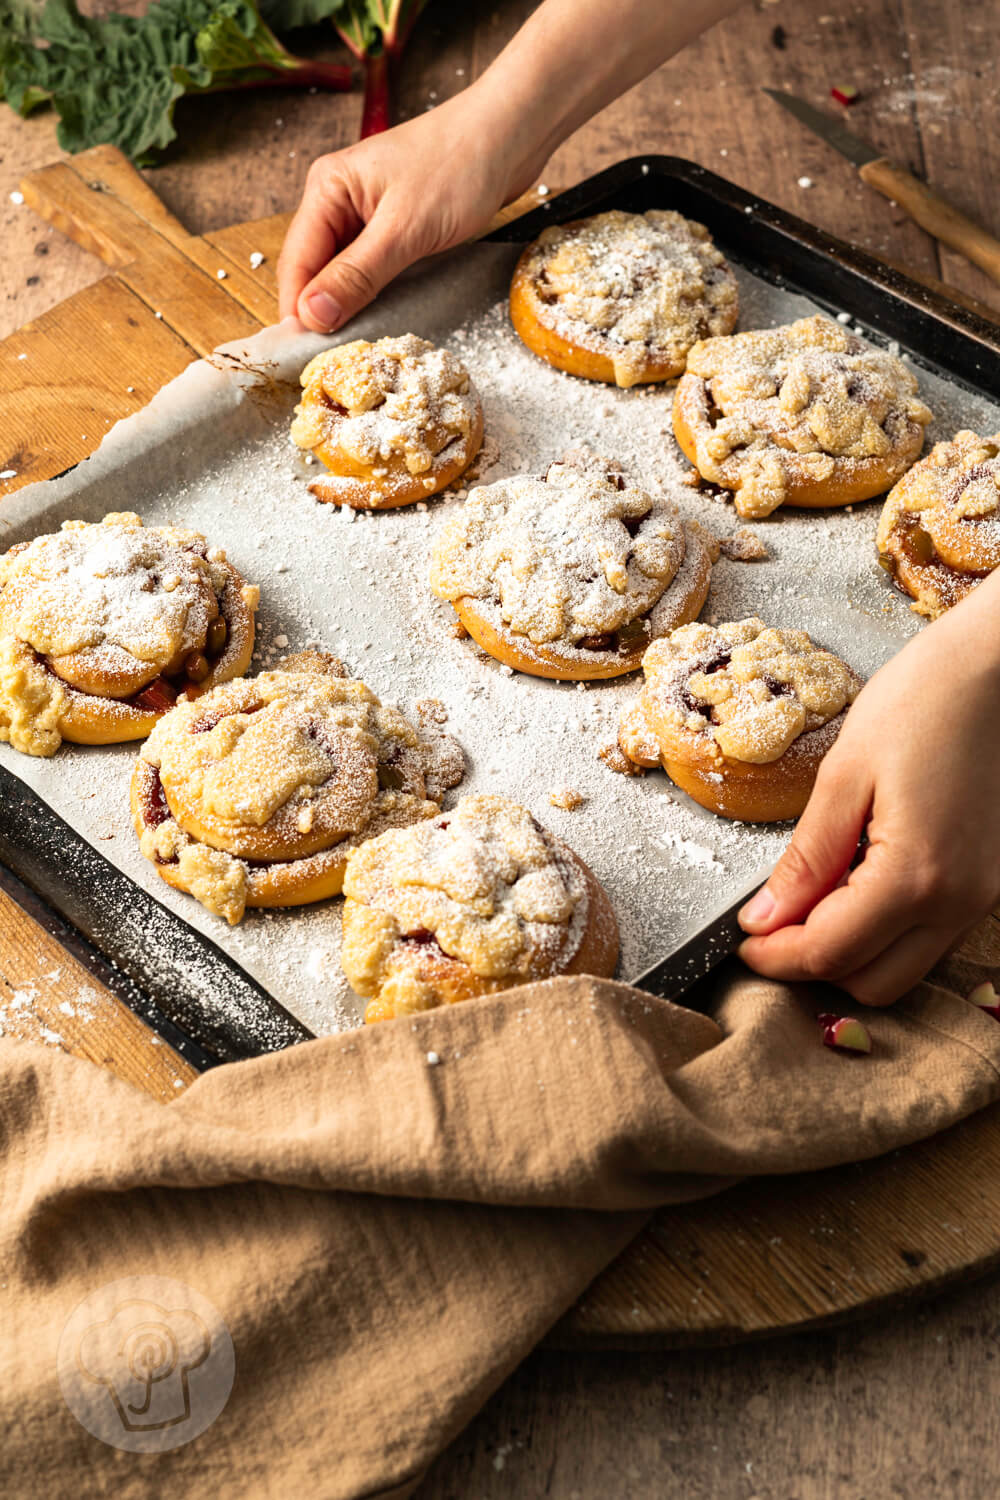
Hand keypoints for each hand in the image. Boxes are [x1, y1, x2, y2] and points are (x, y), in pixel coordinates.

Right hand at [278, 93, 541, 331]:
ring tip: (356, 347)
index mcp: (328, 189)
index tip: (306, 357)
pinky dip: (374, 295)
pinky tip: (382, 318)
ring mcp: (367, 215)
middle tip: (333, 362)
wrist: (511, 134)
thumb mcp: (405, 228)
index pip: (296, 263)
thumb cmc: (460, 165)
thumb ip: (357, 273)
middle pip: (315, 271)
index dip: (298, 311)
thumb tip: (312, 315)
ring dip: (349, 307)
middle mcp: (339, 201)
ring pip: (344, 274)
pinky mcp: (395, 227)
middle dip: (321, 313)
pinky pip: (372, 270)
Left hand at [738, 577, 999, 1004]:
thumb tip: (764, 918)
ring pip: (904, 968)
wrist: (998, 668)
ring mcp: (981, 897)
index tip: (741, 940)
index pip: (830, 952)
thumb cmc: (923, 701)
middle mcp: (959, 902)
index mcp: (916, 875)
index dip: (775, 957)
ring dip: (851, 951)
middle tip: (769, 924)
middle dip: (813, 964)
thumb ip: (806, 858)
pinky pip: (929, 936)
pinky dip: (885, 930)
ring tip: (809, 898)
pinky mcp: (988, 883)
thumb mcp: (844, 775)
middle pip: (871, 981)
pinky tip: (854, 883)